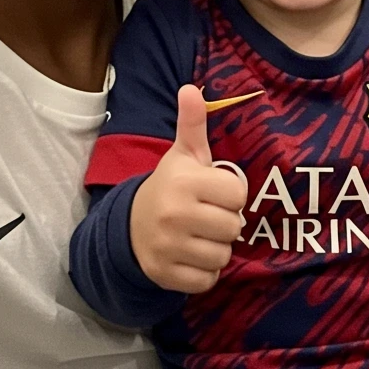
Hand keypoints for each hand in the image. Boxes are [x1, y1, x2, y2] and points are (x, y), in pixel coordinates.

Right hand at [129, 84, 245, 293]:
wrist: (130, 225)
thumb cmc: (170, 186)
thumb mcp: (183, 154)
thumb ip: (193, 123)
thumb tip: (191, 88)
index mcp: (184, 181)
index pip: (238, 195)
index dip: (231, 196)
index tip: (214, 194)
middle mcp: (174, 214)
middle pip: (234, 228)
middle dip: (225, 224)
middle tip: (207, 216)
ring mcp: (168, 246)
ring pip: (222, 256)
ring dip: (216, 249)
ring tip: (199, 236)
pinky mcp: (165, 274)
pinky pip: (207, 280)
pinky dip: (204, 272)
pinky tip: (190, 256)